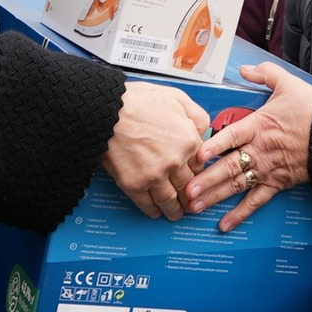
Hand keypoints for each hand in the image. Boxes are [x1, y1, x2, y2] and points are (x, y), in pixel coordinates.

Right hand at [103, 81, 211, 219]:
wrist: (106, 110)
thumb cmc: (138, 101)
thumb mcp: (178, 98)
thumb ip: (197, 116)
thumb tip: (204, 131)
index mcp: (188, 141)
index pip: (200, 166)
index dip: (198, 174)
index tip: (196, 179)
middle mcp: (175, 162)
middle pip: (188, 186)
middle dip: (190, 197)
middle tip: (191, 203)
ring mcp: (154, 175)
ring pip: (170, 200)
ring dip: (175, 210)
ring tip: (175, 213)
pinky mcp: (134, 184)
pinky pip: (147, 204)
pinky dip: (153, 211)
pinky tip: (156, 213)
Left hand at [187, 62, 311, 231]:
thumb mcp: (288, 83)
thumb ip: (264, 73)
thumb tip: (244, 69)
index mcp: (258, 126)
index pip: (231, 137)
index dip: (213, 146)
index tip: (196, 155)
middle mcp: (259, 150)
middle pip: (228, 167)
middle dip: (206, 180)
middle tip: (186, 190)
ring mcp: (267, 169)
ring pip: (236, 185)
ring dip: (215, 197)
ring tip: (194, 205)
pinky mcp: (277, 183)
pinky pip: (256, 201)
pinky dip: (240, 214)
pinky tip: (224, 225)